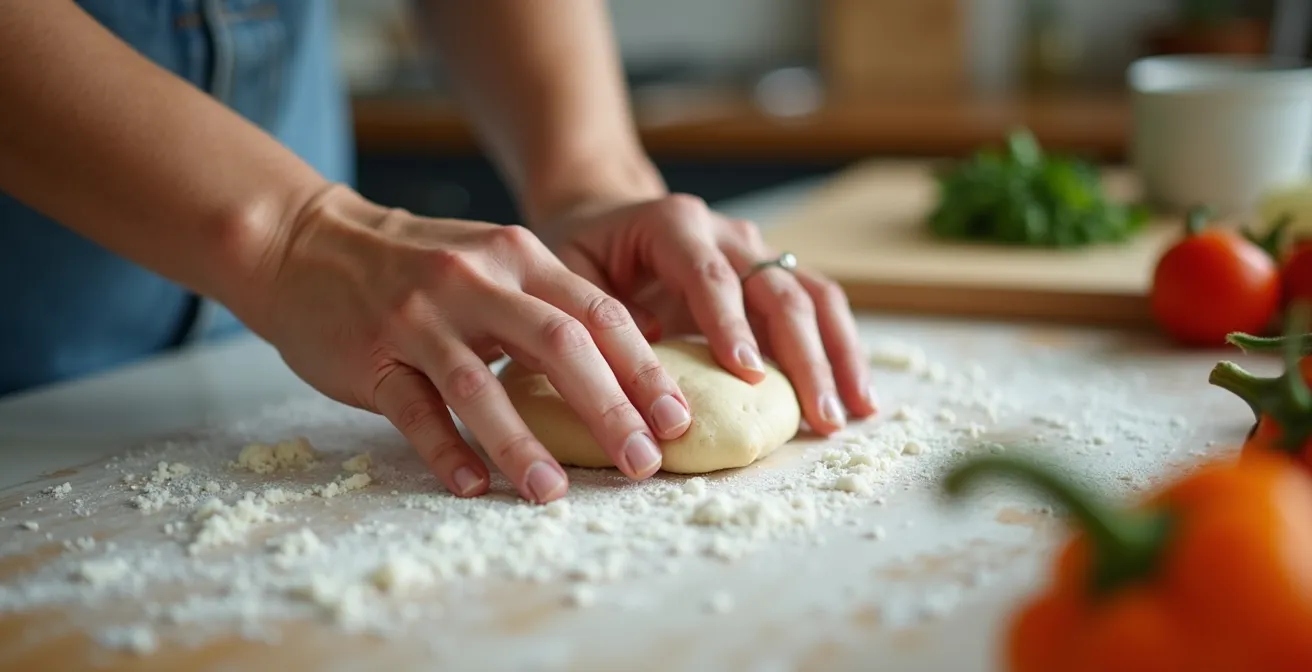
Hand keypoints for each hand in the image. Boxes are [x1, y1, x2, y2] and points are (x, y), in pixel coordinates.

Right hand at [245, 186, 693, 503]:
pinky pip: (413, 410)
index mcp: (518, 256)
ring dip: (524, 444)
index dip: (646, 369)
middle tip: (646, 463)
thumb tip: (627, 371)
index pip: (599, 313)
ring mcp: (419, 318)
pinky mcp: (370, 354)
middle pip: (559, 346)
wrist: (307, 242)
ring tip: (556, 493)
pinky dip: (445, 450)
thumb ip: (548, 303)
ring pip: (482, 386)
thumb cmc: (416, 263)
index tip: (680, 419)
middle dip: (611, 408)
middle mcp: (475, 280)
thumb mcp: (491, 260)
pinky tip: (474, 486)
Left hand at [537, 193, 877, 434]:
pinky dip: (842, 351)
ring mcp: (756, 252)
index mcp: (672, 223)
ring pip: (814, 296)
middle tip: (818, 416)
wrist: (601, 215)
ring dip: (837, 356)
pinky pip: (819, 308)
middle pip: (777, 289)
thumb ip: (596, 313)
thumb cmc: (578, 251)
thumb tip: (645, 362)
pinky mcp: (771, 275)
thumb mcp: (565, 274)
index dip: (730, 325)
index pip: (709, 275)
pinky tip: (857, 398)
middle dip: (803, 356)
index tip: (748, 376)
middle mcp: (724, 232)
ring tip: (852, 414)